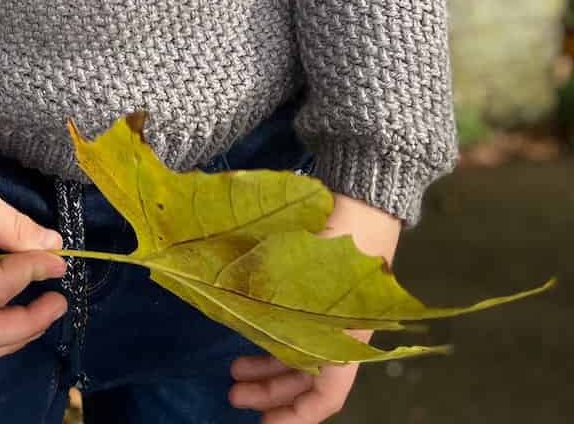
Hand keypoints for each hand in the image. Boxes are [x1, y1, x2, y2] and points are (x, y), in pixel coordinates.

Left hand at [227, 190, 402, 421]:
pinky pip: (296, 328)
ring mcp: (333, 314)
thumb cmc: (337, 237)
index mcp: (346, 339)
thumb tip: (235, 319)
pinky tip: (247, 329)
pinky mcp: (321, 292)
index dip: (296, 417)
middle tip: (232, 395)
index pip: (326, 396)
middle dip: (270, 393)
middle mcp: (342, 334)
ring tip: (233, 369)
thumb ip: (269, 301)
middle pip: (307, 379)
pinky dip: (272, 336)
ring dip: (268, 366)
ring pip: (299, 353)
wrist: (366, 196)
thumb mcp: (298, 271)